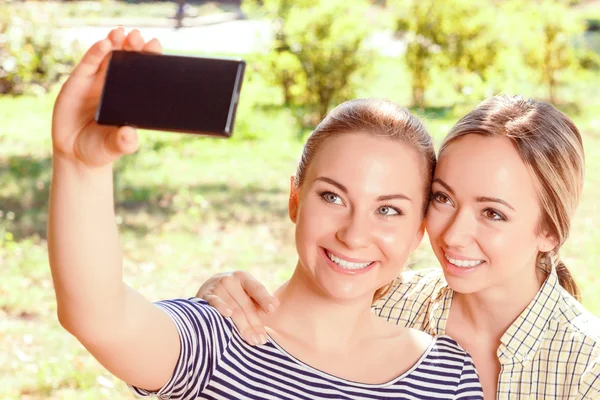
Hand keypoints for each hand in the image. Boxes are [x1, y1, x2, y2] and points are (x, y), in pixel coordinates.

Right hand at [51, 28, 161, 168]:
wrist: (76, 154)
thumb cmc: (102, 148)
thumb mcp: (116, 147)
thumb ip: (124, 142)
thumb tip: (129, 134)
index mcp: (130, 98)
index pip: (143, 74)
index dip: (149, 59)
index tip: (155, 46)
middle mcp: (115, 86)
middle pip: (126, 60)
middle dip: (133, 46)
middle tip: (139, 38)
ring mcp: (96, 82)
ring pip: (108, 57)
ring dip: (115, 43)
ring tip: (122, 33)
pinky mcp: (78, 82)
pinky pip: (88, 63)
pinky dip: (95, 52)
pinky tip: (104, 44)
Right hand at [196, 271, 278, 345]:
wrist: (207, 288)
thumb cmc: (234, 294)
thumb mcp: (246, 292)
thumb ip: (260, 300)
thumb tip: (275, 306)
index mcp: (243, 277)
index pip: (256, 288)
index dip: (264, 298)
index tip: (272, 310)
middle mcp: (230, 279)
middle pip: (245, 304)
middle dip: (255, 323)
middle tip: (262, 339)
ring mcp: (217, 287)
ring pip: (233, 309)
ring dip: (243, 326)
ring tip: (252, 340)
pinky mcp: (205, 296)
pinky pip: (214, 303)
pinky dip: (220, 307)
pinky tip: (227, 315)